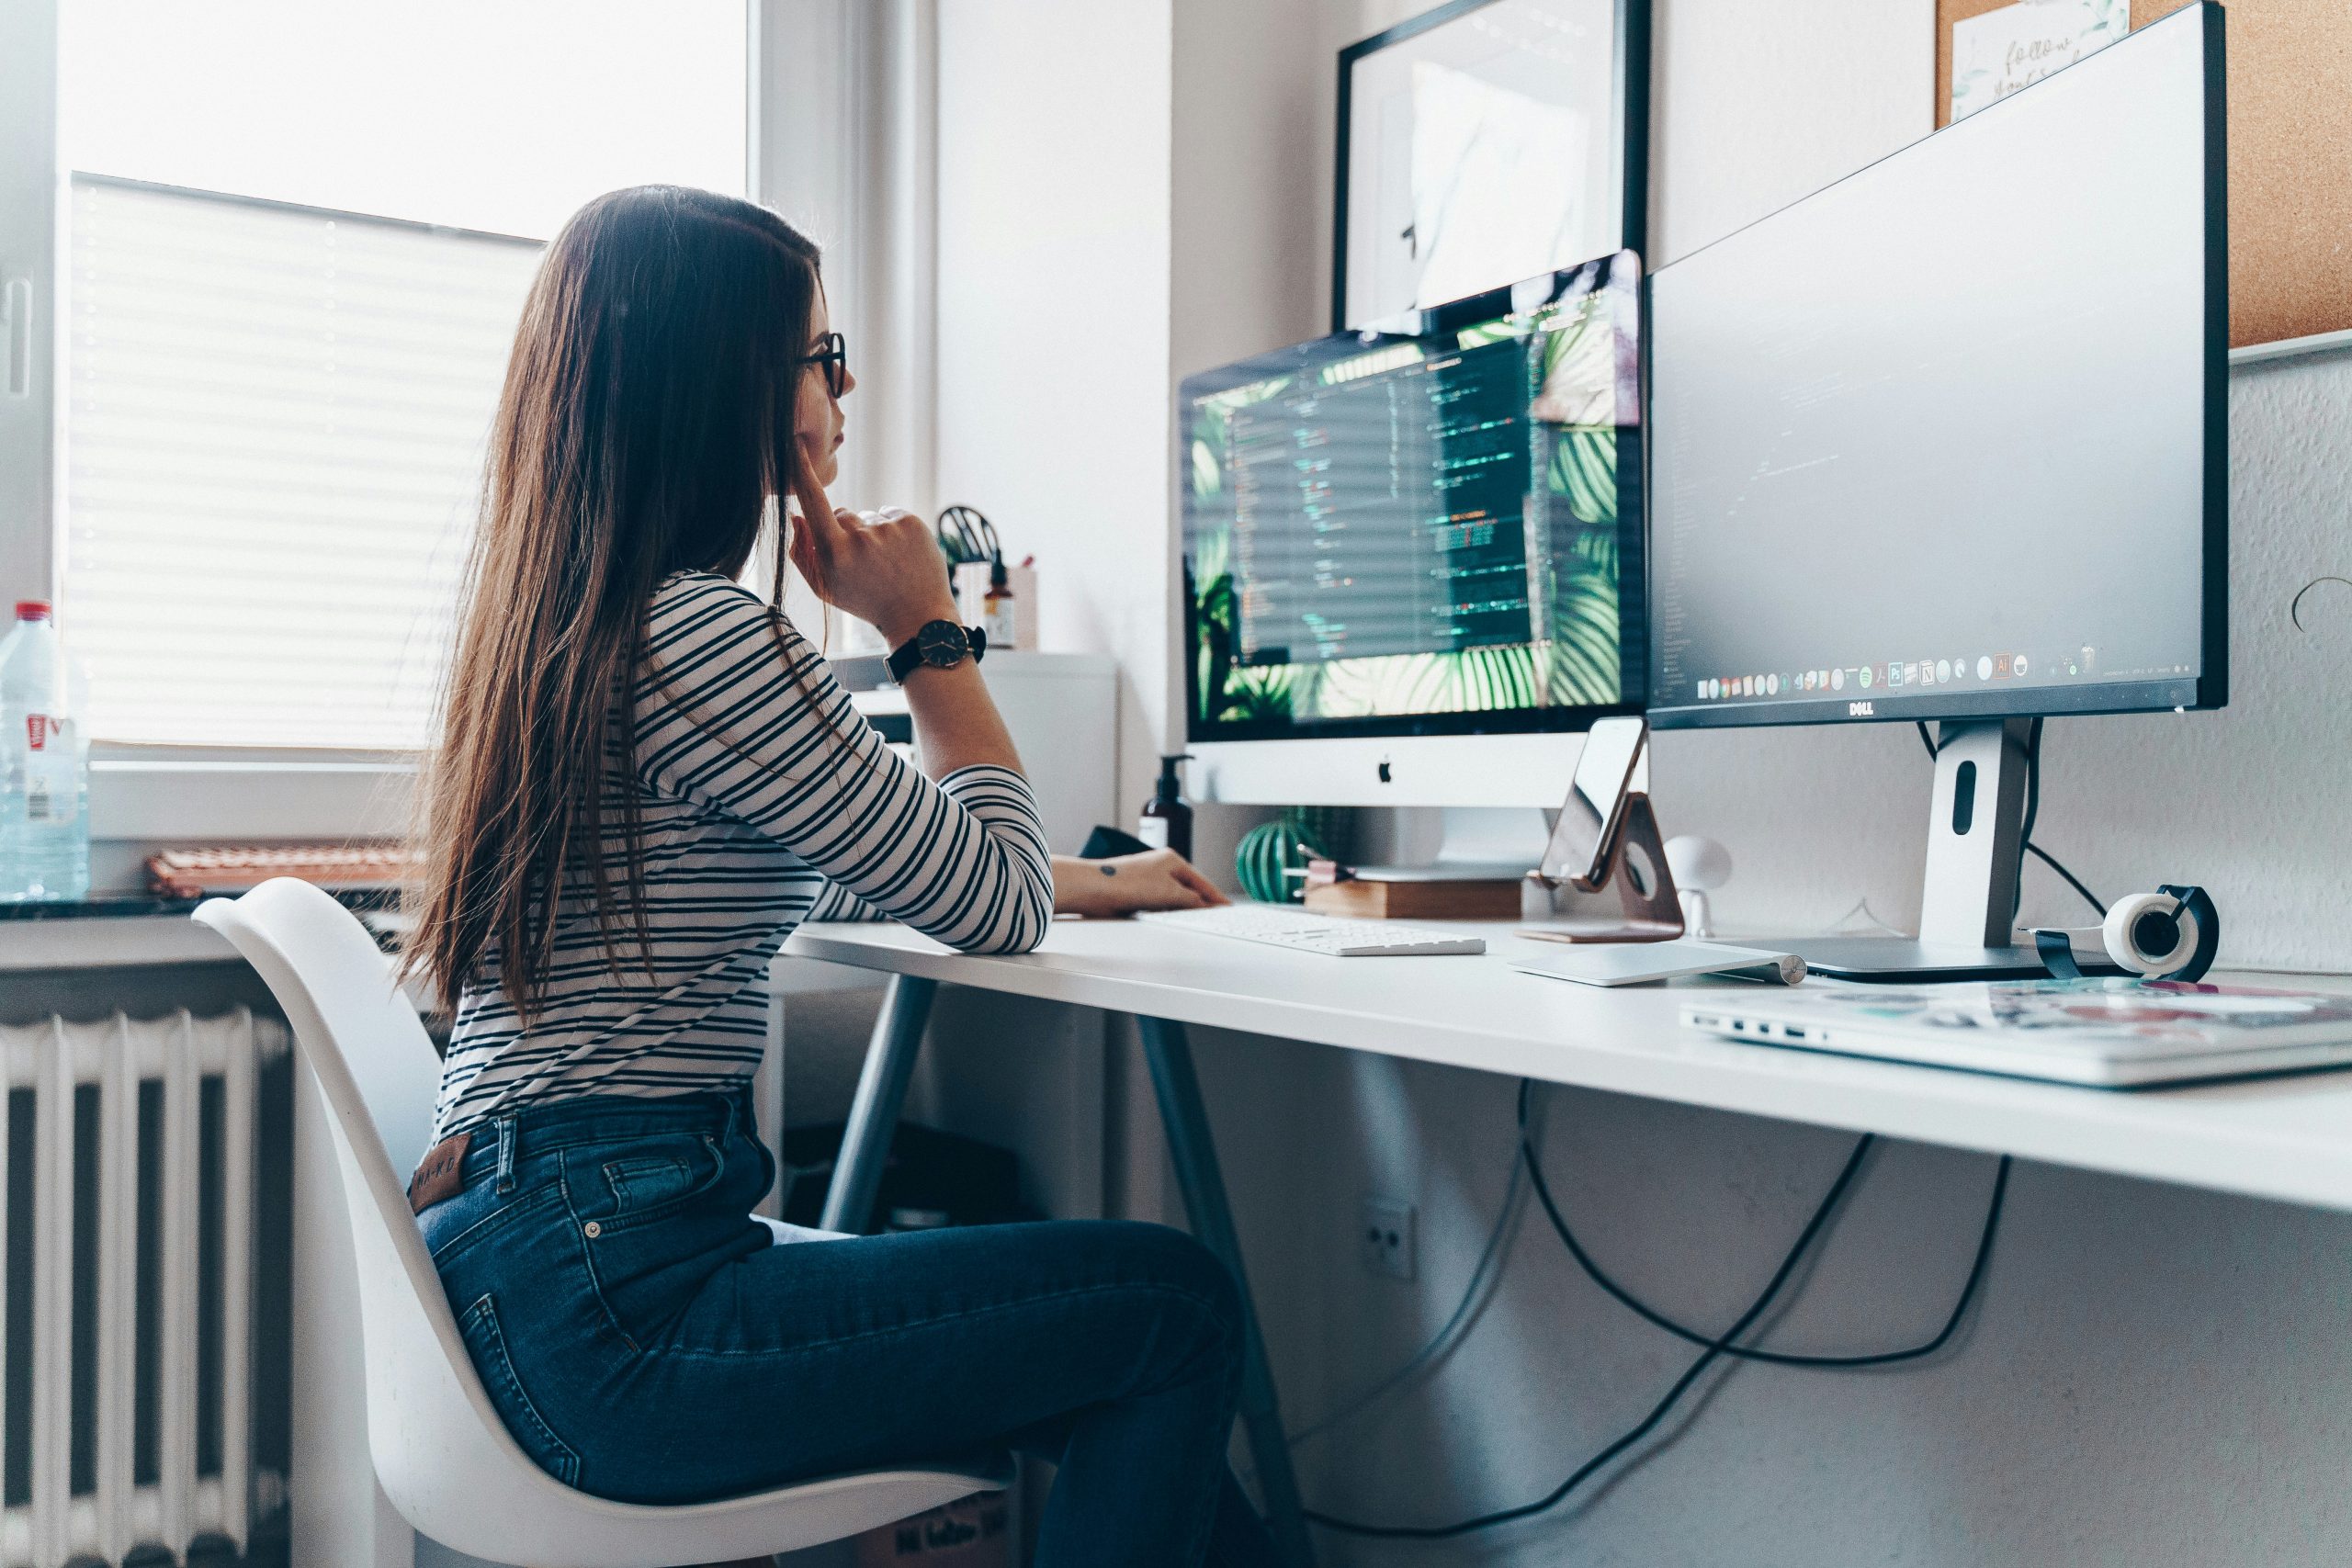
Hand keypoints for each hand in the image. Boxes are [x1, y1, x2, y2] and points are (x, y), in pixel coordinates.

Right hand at [786, 442, 957, 645]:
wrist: (918, 617)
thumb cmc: (865, 602)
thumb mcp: (826, 588)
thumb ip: (802, 553)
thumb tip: (795, 517)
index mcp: (836, 554)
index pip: (813, 502)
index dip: (802, 472)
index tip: (794, 444)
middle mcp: (862, 537)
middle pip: (841, 513)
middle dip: (845, 531)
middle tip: (863, 563)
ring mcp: (889, 529)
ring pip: (867, 516)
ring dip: (871, 533)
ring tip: (886, 563)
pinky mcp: (912, 522)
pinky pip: (889, 513)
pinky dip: (891, 529)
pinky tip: (899, 554)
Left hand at [1053, 850, 1229, 918]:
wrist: (1096, 889)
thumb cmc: (1127, 882)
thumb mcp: (1169, 892)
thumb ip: (1190, 899)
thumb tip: (1203, 905)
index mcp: (1172, 860)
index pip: (1201, 881)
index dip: (1215, 896)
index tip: (1226, 907)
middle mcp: (1161, 868)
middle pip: (1189, 888)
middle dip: (1201, 902)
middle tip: (1216, 917)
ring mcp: (1149, 880)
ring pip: (1175, 897)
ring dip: (1184, 908)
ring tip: (1197, 920)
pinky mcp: (1138, 892)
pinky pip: (1161, 903)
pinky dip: (1169, 911)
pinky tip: (1172, 919)